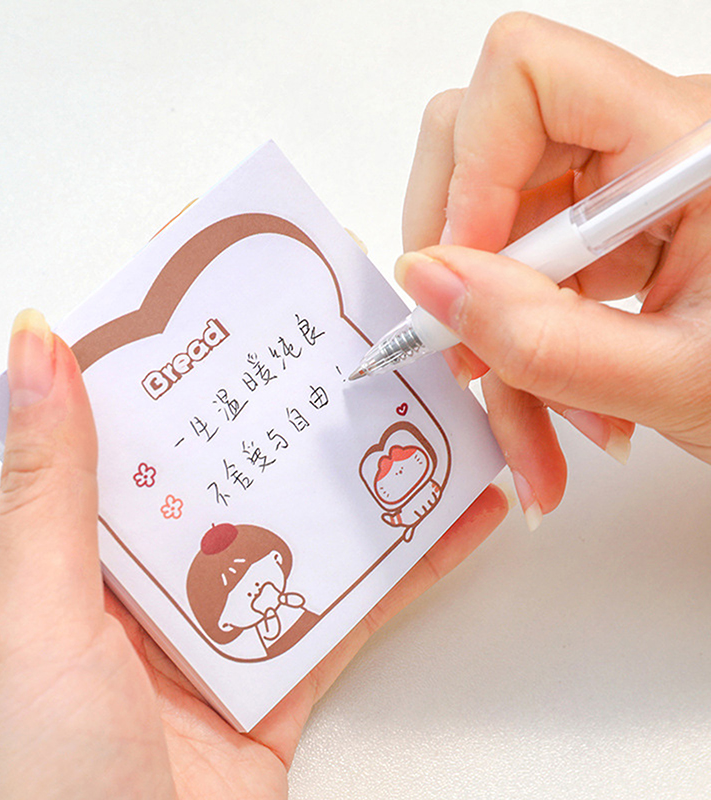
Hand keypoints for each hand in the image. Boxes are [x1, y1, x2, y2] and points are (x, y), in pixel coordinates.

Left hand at [0, 310, 508, 799]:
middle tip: (332, 323)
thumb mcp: (30, 616)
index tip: (218, 266)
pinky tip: (455, 516)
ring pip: (297, 519)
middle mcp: (143, 569)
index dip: (164, 336)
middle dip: (275, 391)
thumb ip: (51, 485)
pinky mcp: (279, 669)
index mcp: (70, 543)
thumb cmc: (36, 784)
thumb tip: (36, 346)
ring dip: (353, 466)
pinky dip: (407, 564)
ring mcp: (219, 617)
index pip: (119, 410)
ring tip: (409, 398)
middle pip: (222, 456)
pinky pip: (352, 603)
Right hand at [399, 13, 710, 528]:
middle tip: (468, 341)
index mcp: (684, 147)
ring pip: (489, 232)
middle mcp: (643, 150)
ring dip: (489, 337)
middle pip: (480, 146)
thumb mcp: (677, 380)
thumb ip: (545, 339)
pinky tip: (547, 411)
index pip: (527, 78)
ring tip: (529, 424)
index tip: (459, 273)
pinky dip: (514, 352)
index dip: (471, 172)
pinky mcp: (601, 242)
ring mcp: (614, 197)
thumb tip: (429, 283)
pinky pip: (514, 276)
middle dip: (458, 260)